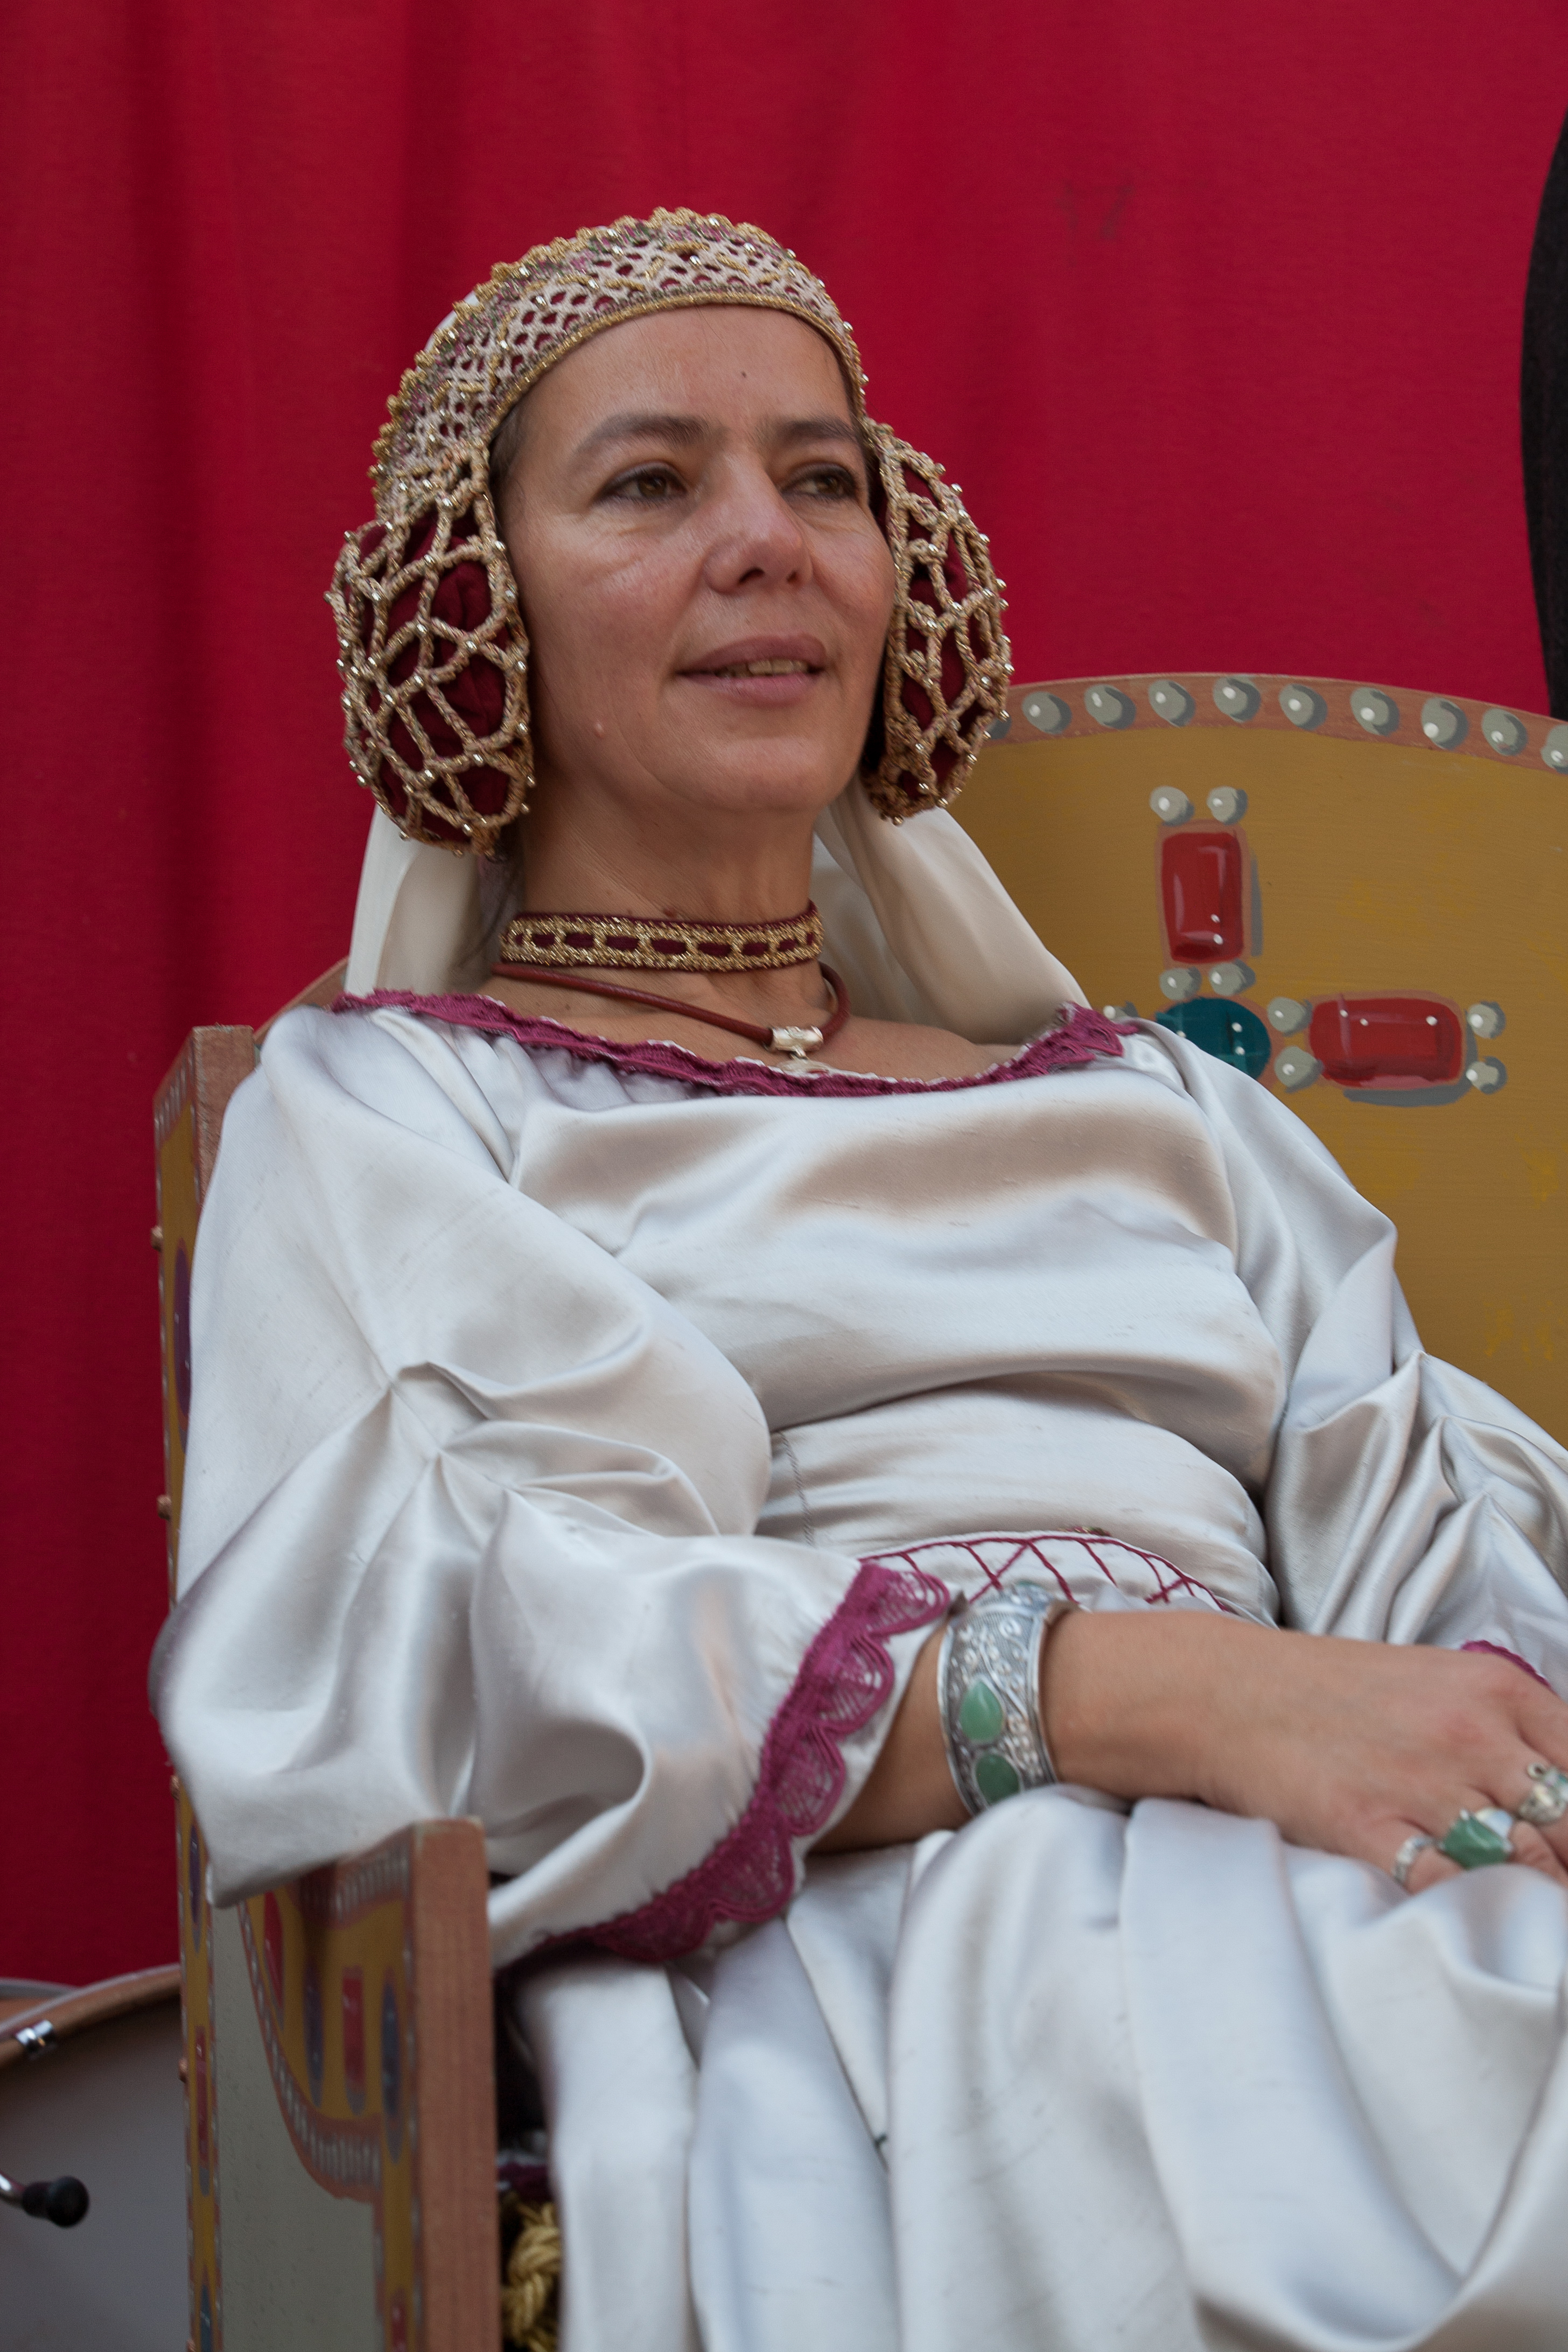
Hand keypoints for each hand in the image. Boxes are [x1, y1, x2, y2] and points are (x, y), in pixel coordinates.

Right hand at [1040, 1610, 1567, 1891]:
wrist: (1221, 1692)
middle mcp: (1469, 1731)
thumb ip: (1505, 1730)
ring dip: (1536, 1899)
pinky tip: (1475, 1924)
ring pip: (1525, 1864)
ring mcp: (1421, 1781)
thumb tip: (1559, 1793)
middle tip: (1553, 1884)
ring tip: (1534, 1928)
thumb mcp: (1435, 1684)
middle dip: (1567, 1865)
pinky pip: (1452, 1888)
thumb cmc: (1328, 1693)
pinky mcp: (1369, 1827)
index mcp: (1493, 1689)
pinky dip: (1473, 1913)